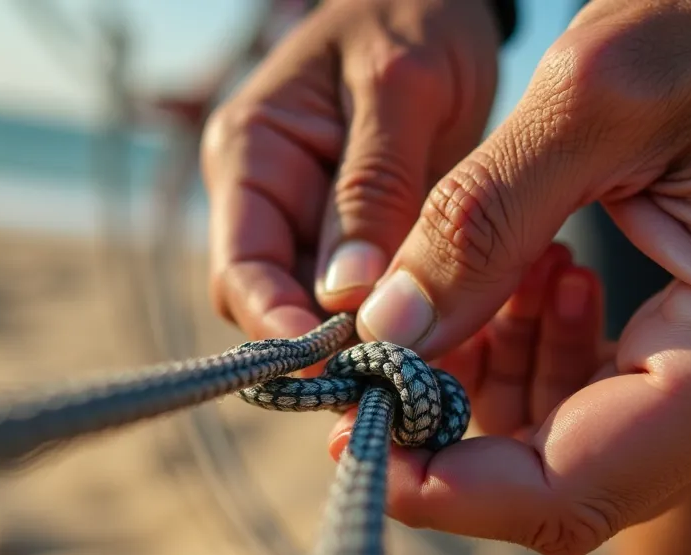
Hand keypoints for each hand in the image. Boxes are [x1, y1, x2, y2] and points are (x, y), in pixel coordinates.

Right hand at [202, 0, 502, 346]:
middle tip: (400, 380)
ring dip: (371, 342)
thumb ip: (374, 185)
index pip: (241, 269)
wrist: (448, 0)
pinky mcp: (365, 236)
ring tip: (431, 364)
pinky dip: (403, 319)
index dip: (278, 329)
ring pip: (325, 313)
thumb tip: (345, 295)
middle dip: (330, 348)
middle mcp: (271, 198)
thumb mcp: (401, 87)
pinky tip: (449, 332)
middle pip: (278, 305)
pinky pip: (371, 298)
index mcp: (252, 154)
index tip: (337, 369)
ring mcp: (316, 222)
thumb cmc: (416, 17)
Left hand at [342, 0, 690, 554]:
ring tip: (472, 274)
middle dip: (454, 434)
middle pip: (569, 488)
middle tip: (371, 356)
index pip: (572, 489)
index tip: (349, 434)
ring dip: (493, 385)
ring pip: (577, 455)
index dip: (444, 486)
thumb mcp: (591, 99)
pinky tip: (531, 275)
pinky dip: (540, 360)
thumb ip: (479, 226)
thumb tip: (382, 336)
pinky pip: (605, 410)